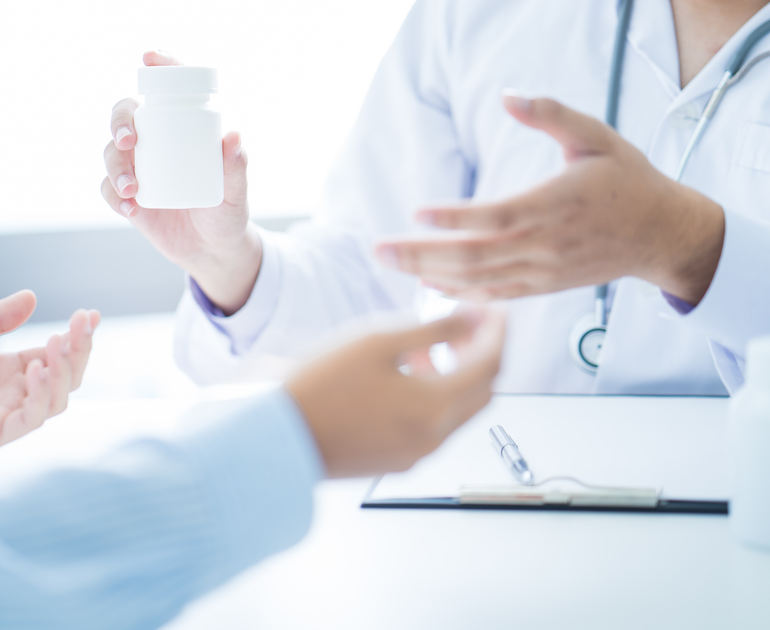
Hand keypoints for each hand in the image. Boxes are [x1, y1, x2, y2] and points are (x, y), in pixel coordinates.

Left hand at [0, 291, 99, 470]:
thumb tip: (32, 297)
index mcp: (6, 370)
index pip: (55, 354)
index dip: (77, 336)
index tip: (91, 313)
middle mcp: (12, 394)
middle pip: (66, 376)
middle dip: (80, 350)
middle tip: (81, 323)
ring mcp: (5, 416)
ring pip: (58, 398)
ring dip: (64, 370)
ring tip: (58, 342)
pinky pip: (31, 418)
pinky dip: (41, 395)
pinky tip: (34, 368)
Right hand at [101, 50, 261, 314]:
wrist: (214, 252)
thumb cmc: (228, 213)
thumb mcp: (235, 192)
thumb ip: (236, 167)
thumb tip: (234, 137)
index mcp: (182, 131)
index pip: (166, 90)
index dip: (158, 67)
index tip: (150, 59)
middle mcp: (155, 143)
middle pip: (125, 115)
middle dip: (120, 121)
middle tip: (130, 140)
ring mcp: (138, 169)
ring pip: (111, 153)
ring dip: (115, 166)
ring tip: (133, 188)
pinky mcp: (128, 198)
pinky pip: (109, 190)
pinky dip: (115, 196)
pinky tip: (130, 207)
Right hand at [286, 308, 504, 477]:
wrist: (272, 435)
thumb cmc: (318, 385)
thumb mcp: (378, 340)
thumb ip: (434, 329)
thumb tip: (471, 319)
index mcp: (434, 406)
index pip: (491, 363)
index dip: (496, 331)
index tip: (491, 309)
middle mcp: (433, 436)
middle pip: (482, 392)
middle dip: (481, 354)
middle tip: (466, 325)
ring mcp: (415, 454)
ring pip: (458, 411)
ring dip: (455, 376)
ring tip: (423, 347)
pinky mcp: (395, 461)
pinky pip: (432, 427)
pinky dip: (433, 398)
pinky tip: (403, 377)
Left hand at [375, 94, 724, 305]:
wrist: (663, 234)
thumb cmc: (628, 180)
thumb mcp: (597, 136)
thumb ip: (552, 116)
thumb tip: (508, 95)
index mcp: (555, 205)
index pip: (493, 217)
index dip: (453, 218)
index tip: (416, 213)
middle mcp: (544, 244)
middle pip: (473, 256)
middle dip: (421, 254)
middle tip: (379, 249)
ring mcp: (543, 271)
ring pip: (478, 279)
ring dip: (430, 274)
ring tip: (392, 265)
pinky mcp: (544, 286)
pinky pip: (496, 295)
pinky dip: (461, 293)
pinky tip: (430, 285)